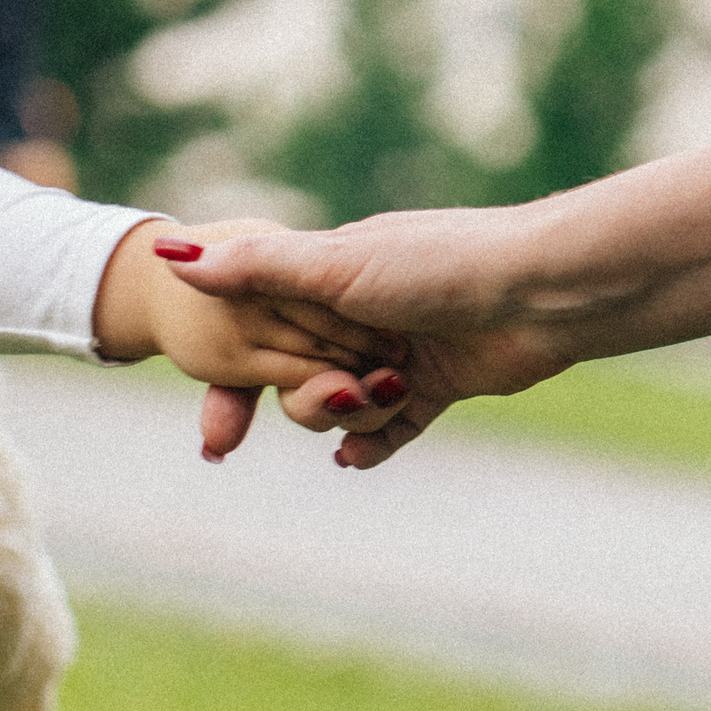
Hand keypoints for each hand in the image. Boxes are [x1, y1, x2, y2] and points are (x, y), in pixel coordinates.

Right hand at [174, 203, 590, 467]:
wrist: (541, 293)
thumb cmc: (442, 264)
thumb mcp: (338, 264)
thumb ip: (258, 267)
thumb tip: (170, 253)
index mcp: (334, 274)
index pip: (265, 324)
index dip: (239, 373)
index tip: (216, 431)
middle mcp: (365, 311)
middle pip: (302, 373)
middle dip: (306, 398)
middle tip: (341, 396)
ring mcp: (403, 349)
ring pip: (347, 402)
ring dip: (350, 414)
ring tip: (378, 401)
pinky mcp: (442, 383)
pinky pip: (393, 426)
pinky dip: (375, 442)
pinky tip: (357, 457)